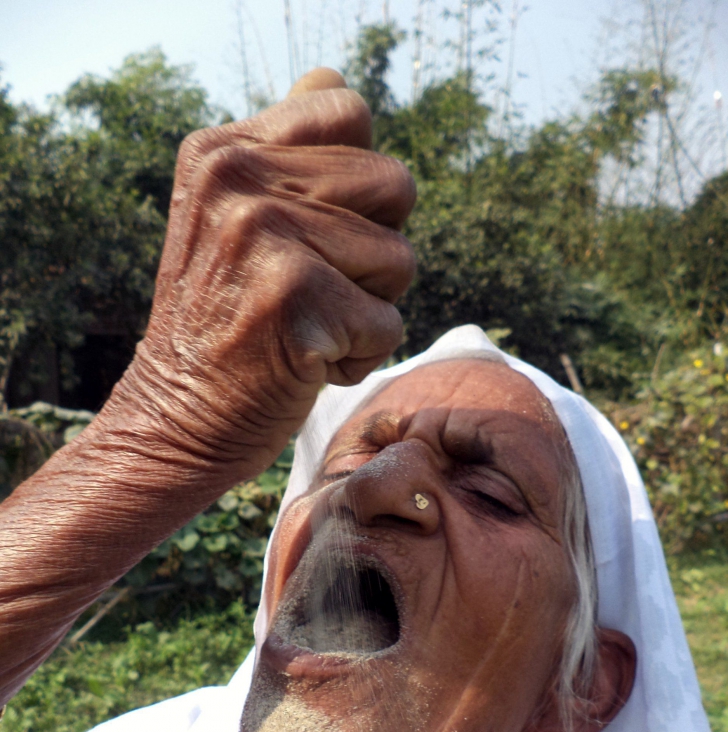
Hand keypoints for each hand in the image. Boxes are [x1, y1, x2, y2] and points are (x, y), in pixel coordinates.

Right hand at [109, 68, 416, 480]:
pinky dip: (358, 358)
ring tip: (305, 328)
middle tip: (309, 290)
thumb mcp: (233, 220)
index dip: (357, 184)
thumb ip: (286, 152)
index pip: (349, 109)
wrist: (176, 420)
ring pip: (400, 259)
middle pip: (394, 185)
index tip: (312, 234)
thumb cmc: (224, 324)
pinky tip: (304, 364)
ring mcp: (263, 236)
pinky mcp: (295, 300)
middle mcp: (237, 180)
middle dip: (372, 251)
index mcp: (223, 151)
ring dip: (368, 308)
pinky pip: (388, 324)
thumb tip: (335, 82)